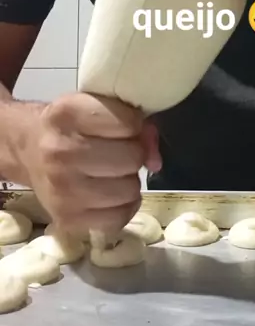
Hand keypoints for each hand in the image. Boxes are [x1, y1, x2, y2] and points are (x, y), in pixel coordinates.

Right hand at [20, 93, 161, 234]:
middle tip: (118, 152)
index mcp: (68, 113)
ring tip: (112, 173)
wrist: (27, 149)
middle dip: (133, 153)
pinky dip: (123, 207)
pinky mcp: (66, 219)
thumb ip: (134, 121)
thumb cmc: (70, 124)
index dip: (134, 124)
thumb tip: (155, 160)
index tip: (123, 126)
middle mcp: (60, 151)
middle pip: (131, 157)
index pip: (128, 122)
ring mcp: (62, 189)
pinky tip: (111, 194)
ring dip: (129, 181)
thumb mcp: (96, 105)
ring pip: (130, 189)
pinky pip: (118, 218)